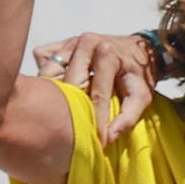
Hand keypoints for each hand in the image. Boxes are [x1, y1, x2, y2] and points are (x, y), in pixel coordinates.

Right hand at [33, 33, 157, 145]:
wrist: (137, 50)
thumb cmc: (138, 74)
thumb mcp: (142, 96)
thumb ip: (128, 116)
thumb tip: (109, 137)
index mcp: (109, 54)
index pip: (97, 94)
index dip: (96, 120)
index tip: (96, 141)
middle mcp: (87, 44)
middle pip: (68, 84)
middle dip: (70, 108)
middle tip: (74, 128)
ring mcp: (70, 42)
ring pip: (48, 73)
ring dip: (53, 92)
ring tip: (63, 109)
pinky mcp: (59, 44)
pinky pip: (42, 62)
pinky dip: (46, 76)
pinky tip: (58, 87)